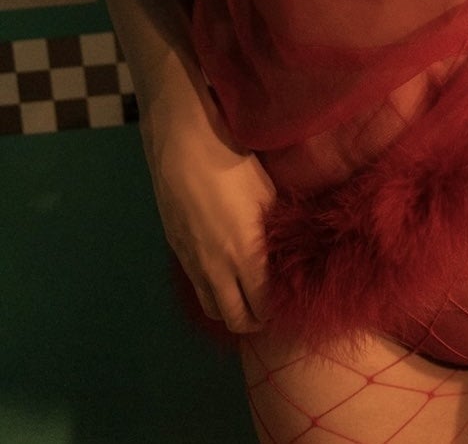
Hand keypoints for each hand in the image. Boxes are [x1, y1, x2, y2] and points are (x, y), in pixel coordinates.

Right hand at [140, 76, 275, 333]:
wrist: (185, 148)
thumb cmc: (237, 166)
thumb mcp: (267, 199)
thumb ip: (274, 235)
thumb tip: (286, 254)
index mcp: (244, 257)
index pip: (261, 306)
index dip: (275, 310)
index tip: (288, 302)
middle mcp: (216, 269)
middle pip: (233, 319)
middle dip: (252, 321)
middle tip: (268, 307)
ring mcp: (192, 262)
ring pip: (211, 307)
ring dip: (229, 308)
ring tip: (246, 295)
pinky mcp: (177, 250)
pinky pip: (196, 285)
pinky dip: (212, 289)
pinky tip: (224, 273)